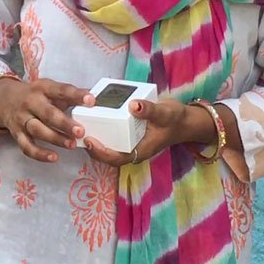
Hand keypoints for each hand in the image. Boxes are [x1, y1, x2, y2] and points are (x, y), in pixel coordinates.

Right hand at [0, 78, 94, 162]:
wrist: (4, 100)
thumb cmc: (35, 96)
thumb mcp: (50, 89)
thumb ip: (71, 95)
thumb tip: (96, 98)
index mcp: (43, 88)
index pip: (61, 90)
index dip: (76, 95)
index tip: (91, 100)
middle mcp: (31, 103)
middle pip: (47, 113)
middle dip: (64, 123)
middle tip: (80, 131)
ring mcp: (22, 118)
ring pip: (37, 130)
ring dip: (55, 138)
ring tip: (71, 144)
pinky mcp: (16, 133)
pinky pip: (26, 146)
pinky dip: (39, 153)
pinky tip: (53, 157)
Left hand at [83, 98, 210, 167]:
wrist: (184, 120)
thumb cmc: (175, 119)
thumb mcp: (165, 113)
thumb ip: (150, 110)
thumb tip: (133, 105)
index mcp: (140, 150)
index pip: (116, 158)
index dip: (101, 153)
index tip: (90, 141)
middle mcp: (132, 148)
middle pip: (107, 154)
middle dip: (92, 146)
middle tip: (79, 131)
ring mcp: (130, 142)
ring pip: (108, 144)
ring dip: (95, 136)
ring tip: (81, 124)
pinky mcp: (128, 134)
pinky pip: (113, 134)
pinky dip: (103, 128)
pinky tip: (93, 116)